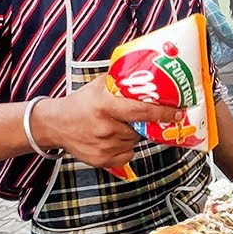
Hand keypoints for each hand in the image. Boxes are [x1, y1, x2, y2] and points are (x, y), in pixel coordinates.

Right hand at [30, 74, 180, 168]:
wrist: (54, 125)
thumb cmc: (79, 104)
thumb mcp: (99, 85)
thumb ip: (121, 80)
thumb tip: (148, 72)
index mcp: (105, 106)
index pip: (142, 111)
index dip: (163, 113)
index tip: (178, 112)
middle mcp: (105, 127)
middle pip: (140, 129)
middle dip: (144, 124)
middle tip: (139, 118)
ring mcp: (104, 146)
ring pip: (134, 142)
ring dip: (133, 135)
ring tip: (117, 126)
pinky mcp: (102, 160)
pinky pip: (127, 155)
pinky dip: (125, 148)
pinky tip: (112, 138)